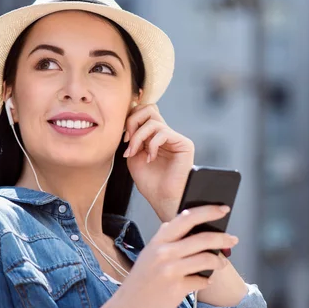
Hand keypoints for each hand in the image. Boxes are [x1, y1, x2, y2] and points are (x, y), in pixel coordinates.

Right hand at [111, 205, 238, 307]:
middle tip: (233, 239)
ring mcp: (170, 270)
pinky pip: (202, 280)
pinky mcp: (177, 288)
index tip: (222, 209)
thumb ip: (167, 239)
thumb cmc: (141, 281)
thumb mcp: (149, 254)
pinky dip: (207, 281)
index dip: (208, 211)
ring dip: (219, 262)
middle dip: (223, 238)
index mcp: (158, 240)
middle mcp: (164, 252)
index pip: (186, 218)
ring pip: (207, 259)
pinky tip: (205, 281)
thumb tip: (190, 222)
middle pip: (202, 238)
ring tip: (222, 264)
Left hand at [123, 103, 193, 221]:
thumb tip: (129, 121)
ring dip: (138, 137)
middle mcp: (164, 134)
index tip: (125, 140)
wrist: (163, 199)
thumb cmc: (150, 182)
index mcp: (153, 136)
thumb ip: (132, 138)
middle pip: (149, 108)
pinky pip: (163, 132)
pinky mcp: (183, 143)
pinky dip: (152, 145)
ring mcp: (174, 138)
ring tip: (136, 153)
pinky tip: (151, 158)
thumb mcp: (133, 157)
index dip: (130, 120)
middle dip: (133, 122)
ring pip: (153, 121)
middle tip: (129, 140)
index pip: (142, 113)